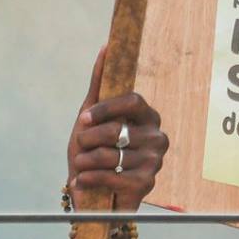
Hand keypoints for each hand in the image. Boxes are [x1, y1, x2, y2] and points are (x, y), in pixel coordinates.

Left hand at [67, 50, 167, 207]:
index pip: (133, 100)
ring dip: (85, 161)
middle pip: (116, 130)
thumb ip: (99, 83)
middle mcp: (158, 137)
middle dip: (88, 140)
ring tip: (81, 165)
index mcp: (147, 116)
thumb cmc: (91, 151)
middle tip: (80, 147)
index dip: (105, 109)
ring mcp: (155, 161)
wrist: (89, 192)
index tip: (83, 119)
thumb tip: (106, 47)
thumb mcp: (90, 115)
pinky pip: (112, 176)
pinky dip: (89, 178)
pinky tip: (82, 180)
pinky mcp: (147, 184)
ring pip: (110, 155)